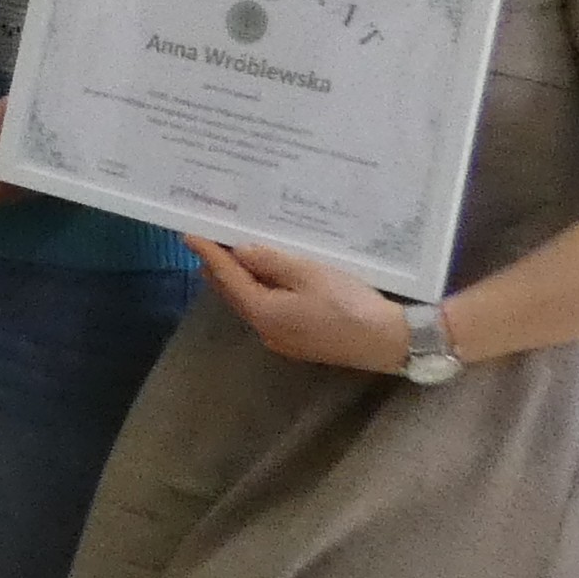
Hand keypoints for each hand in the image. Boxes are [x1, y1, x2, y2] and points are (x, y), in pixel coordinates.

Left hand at [188, 236, 410, 373]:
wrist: (389, 342)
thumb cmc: (349, 304)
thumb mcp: (309, 273)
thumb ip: (271, 262)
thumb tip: (240, 251)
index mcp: (262, 312)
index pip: (227, 277)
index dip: (209, 254)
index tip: (189, 234)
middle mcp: (265, 329)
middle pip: (234, 293)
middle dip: (220, 267)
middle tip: (209, 239)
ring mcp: (282, 339)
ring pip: (250, 303)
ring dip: (240, 280)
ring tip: (232, 254)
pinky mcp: (299, 341)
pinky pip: (268, 311)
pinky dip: (261, 291)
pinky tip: (267, 277)